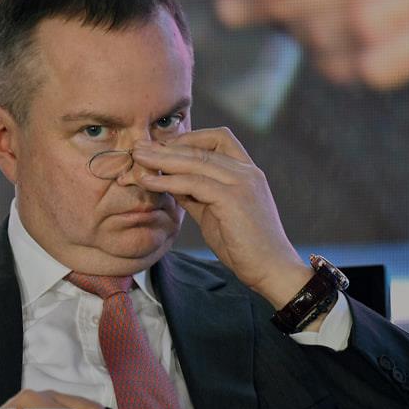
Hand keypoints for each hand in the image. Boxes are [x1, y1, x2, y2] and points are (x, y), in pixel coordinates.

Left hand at [131, 131, 312, 307]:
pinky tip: (150, 182)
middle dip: (166, 147)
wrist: (271, 269)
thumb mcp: (214, 214)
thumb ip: (196, 196)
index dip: (188, 139)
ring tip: (137, 159)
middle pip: (201, 148)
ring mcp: (242, 182)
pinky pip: (194, 183)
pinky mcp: (233, 198)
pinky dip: (169, 181)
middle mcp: (247, 171)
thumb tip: (170, 183)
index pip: (218, 139)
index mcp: (246, 171)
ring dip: (162, 159)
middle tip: (138, 147)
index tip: (161, 147)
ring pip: (195, 161)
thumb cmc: (244, 246)